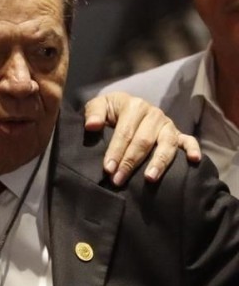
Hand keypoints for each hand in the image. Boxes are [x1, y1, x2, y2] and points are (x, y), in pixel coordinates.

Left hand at [84, 91, 200, 185]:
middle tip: (119, 180)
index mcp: (135, 106)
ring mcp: (168, 125)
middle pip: (144, 141)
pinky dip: (193, 149)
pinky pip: (189, 140)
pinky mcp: (178, 133)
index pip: (125, 132)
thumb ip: (94, 113)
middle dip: (130, 162)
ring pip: (166, 144)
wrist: (124, 108)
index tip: (108, 169)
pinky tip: (194, 160)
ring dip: (159, 162)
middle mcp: (154, 114)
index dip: (116, 151)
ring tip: (150, 178)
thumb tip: (92, 125)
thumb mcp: (99, 107)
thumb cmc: (110, 111)